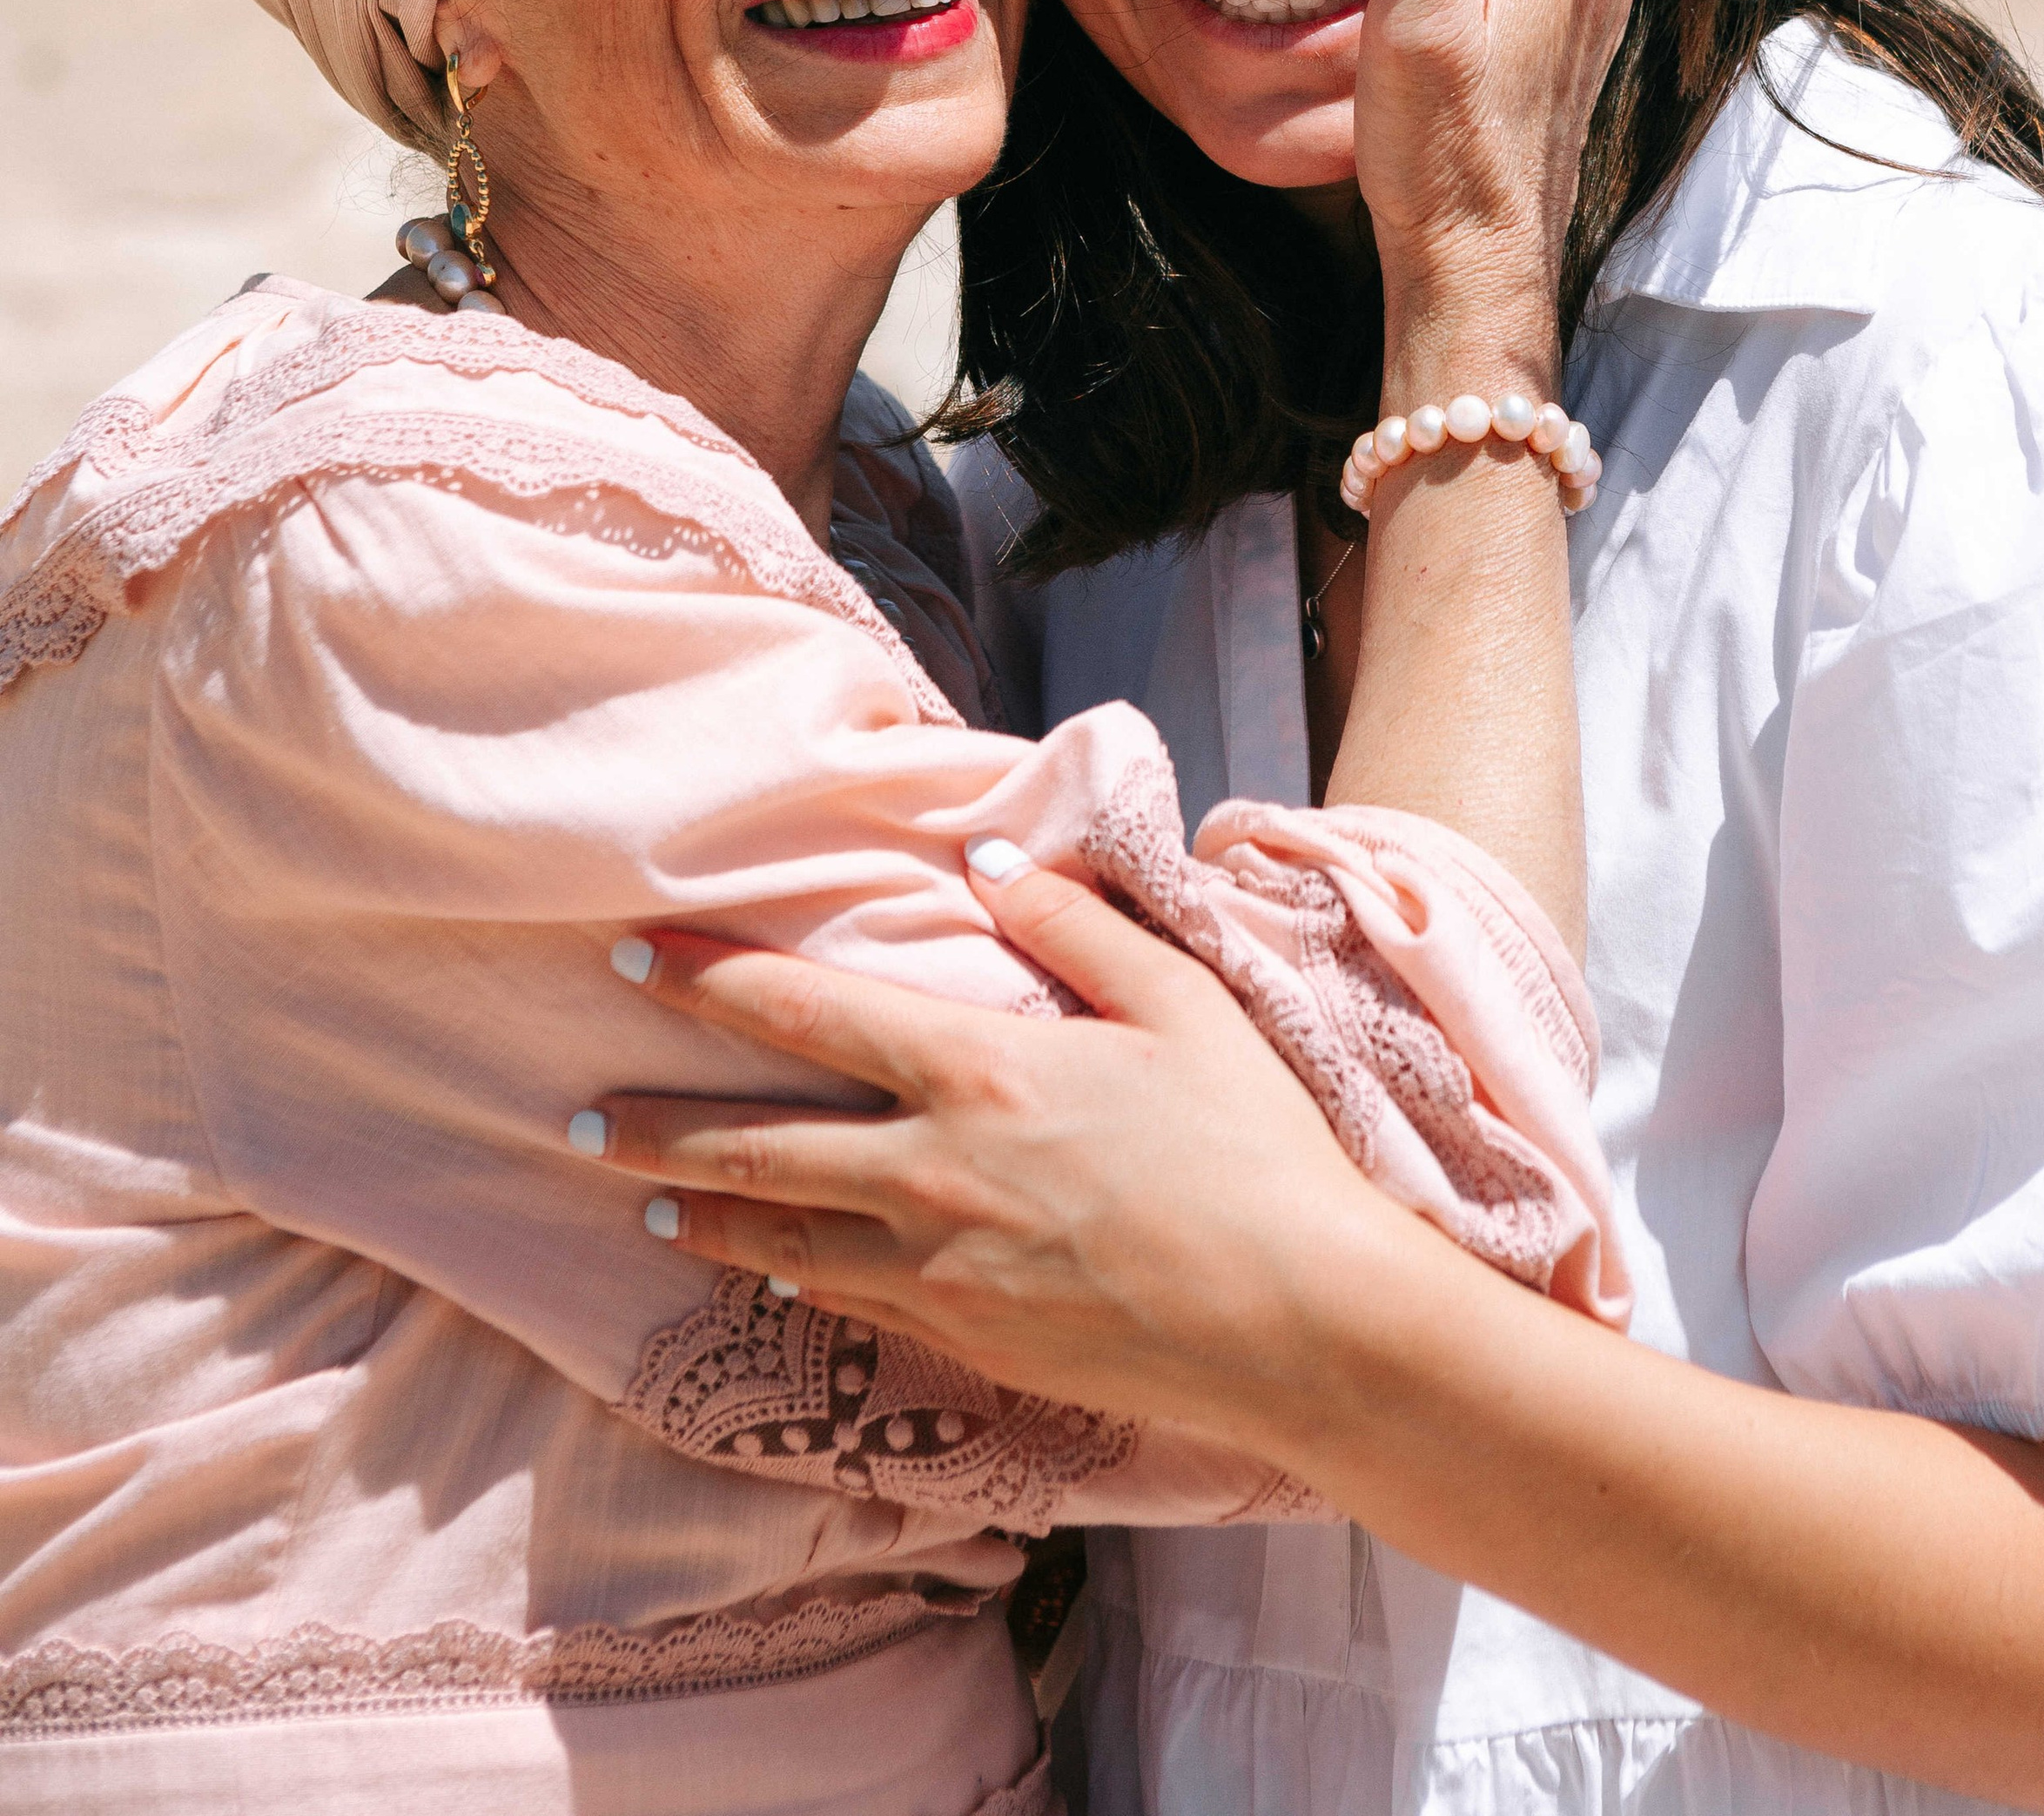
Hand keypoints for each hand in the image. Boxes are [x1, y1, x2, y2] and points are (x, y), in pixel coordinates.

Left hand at [579, 853, 1403, 1456]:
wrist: (1298, 1322)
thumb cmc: (1253, 1148)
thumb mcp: (1180, 1003)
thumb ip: (1080, 926)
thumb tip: (995, 866)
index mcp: (978, 1072)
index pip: (804, 1010)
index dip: (705, 978)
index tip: (628, 955)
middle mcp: (933, 1174)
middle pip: (755, 1145)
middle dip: (654, 1129)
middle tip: (575, 1118)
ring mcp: (942, 1273)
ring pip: (783, 1240)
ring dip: (704, 1215)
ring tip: (646, 1202)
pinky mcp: (966, 1347)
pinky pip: (851, 1303)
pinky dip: (793, 1277)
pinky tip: (770, 1272)